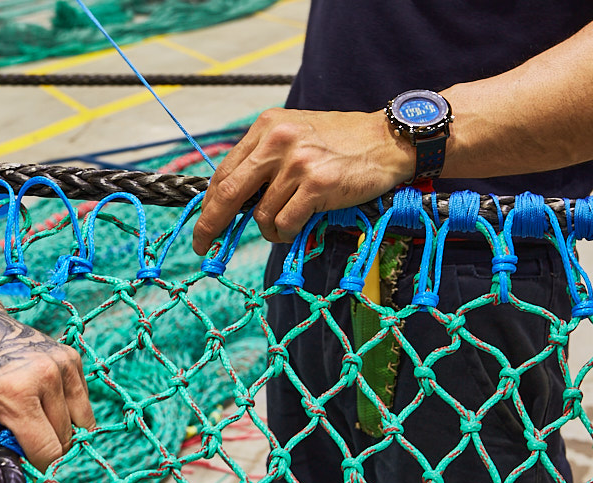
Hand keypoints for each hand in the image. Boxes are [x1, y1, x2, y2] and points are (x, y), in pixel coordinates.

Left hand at [0, 130, 96, 478]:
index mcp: (16, 394)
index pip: (49, 452)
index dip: (33, 463)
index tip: (15, 455)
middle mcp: (46, 376)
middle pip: (65, 440)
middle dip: (42, 445)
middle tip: (12, 429)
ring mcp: (62, 363)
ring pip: (78, 425)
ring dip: (54, 428)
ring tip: (24, 413)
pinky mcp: (71, 357)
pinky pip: (82, 403)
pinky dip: (65, 410)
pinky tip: (39, 399)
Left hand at [192, 108, 413, 252]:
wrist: (388, 139)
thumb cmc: (341, 142)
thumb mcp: (296, 135)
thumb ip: (265, 160)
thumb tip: (232, 199)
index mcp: (267, 126)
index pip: (225, 171)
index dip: (210, 203)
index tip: (204, 225)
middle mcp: (278, 140)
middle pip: (229, 193)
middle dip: (211, 225)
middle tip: (204, 246)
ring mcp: (297, 162)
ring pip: (262, 214)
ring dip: (270, 229)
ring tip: (285, 225)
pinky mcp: (317, 184)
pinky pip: (285, 222)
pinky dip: (286, 233)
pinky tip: (297, 227)